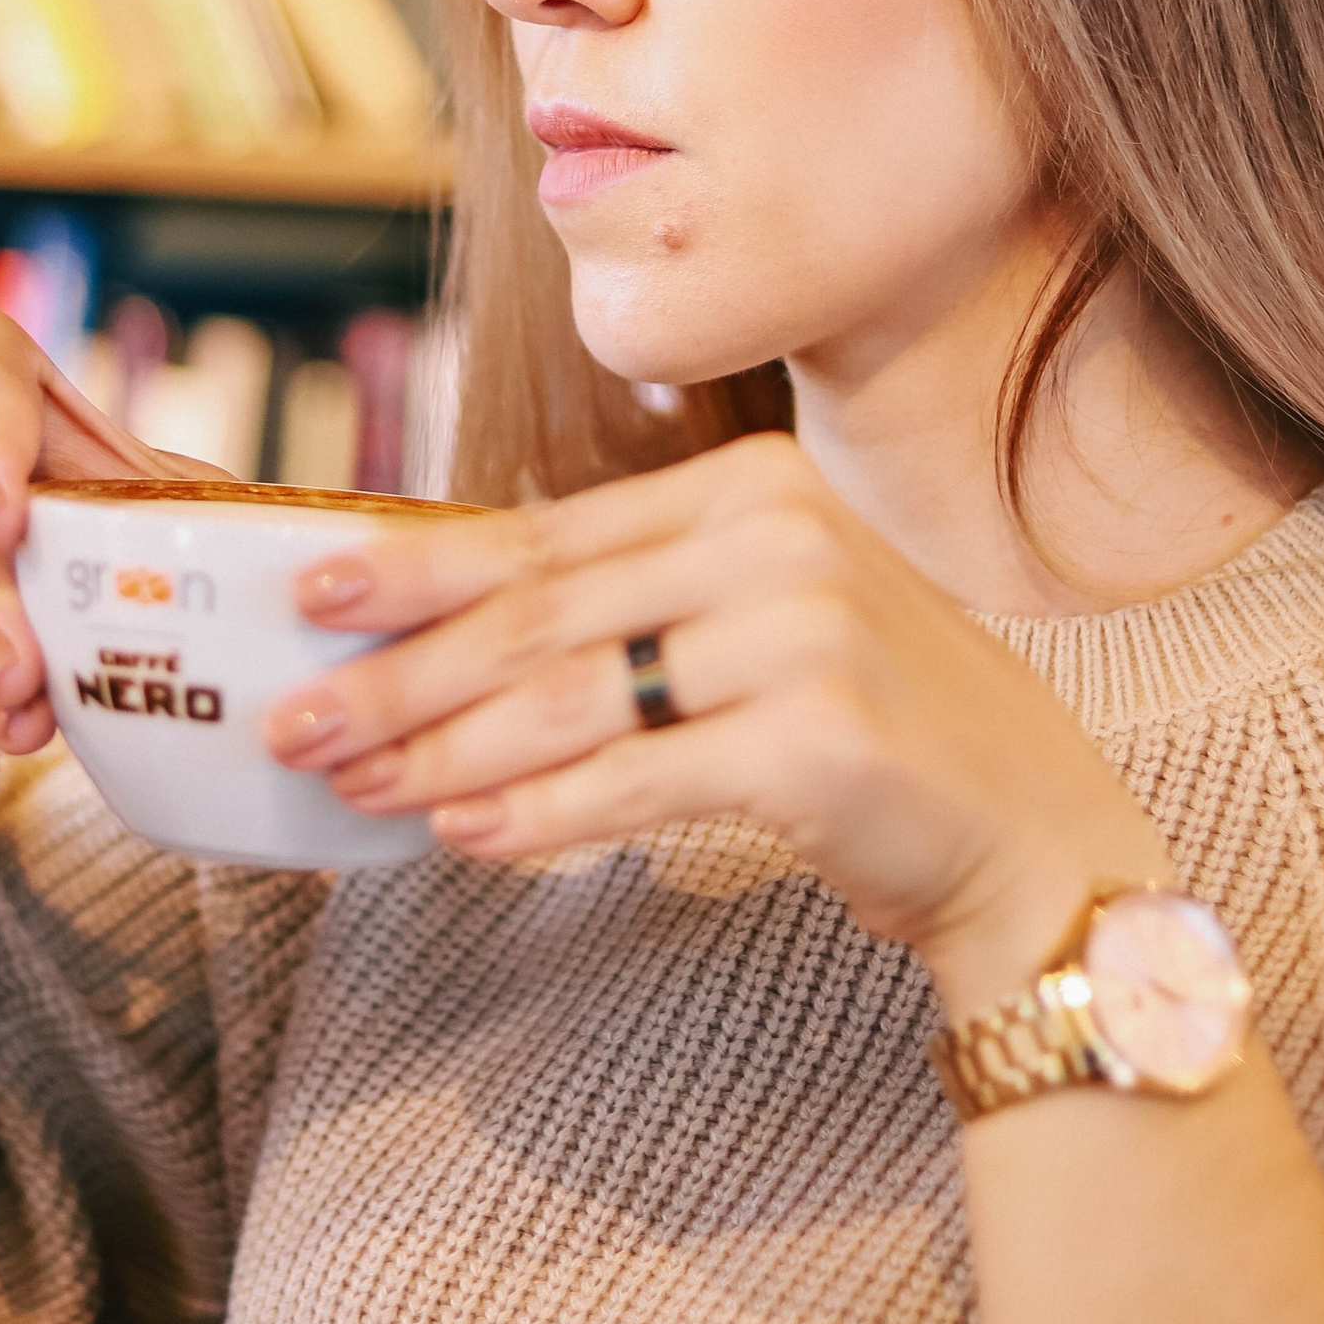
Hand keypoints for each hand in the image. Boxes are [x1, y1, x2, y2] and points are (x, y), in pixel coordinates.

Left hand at [263, 433, 1163, 1005]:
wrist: (1031, 832)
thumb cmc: (871, 732)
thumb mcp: (756, 626)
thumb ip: (630, 606)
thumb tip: (440, 634)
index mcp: (754, 487)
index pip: (550, 537)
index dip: (418, 570)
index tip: (309, 595)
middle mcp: (780, 540)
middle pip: (542, 615)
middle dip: (400, 672)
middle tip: (292, 719)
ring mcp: (805, 635)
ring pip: (571, 699)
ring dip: (442, 749)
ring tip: (352, 785)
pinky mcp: (817, 740)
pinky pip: (636, 781)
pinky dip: (538, 813)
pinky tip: (461, 835)